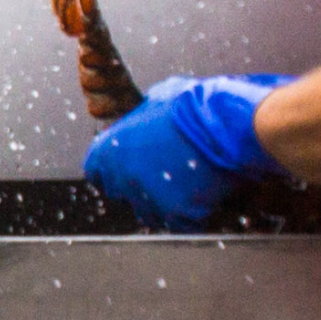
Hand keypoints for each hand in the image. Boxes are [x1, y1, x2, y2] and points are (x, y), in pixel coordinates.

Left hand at [82, 74, 289, 229]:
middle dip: (139, 185)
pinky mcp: (178, 214)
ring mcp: (149, 200)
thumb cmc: (193, 105)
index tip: (127, 165)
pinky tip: (205, 194)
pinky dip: (193, 213)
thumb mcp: (160, 97)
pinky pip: (181, 222)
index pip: (96, 170)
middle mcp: (123, 178)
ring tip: (189, 183)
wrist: (224, 123)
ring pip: (150, 213)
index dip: (112, 167)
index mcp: (109, 150)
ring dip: (164, 203)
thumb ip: (145, 112)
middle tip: (166, 171)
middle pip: (123, 193)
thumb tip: (149, 112)